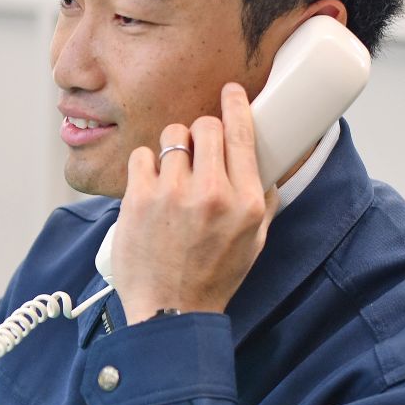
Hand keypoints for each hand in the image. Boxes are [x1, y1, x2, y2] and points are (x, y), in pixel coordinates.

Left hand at [111, 82, 279, 325]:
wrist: (169, 311)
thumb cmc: (212, 278)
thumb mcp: (254, 243)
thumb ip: (263, 202)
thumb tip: (266, 169)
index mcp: (246, 203)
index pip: (242, 134)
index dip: (235, 105)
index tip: (230, 92)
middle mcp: (212, 194)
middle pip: (205, 127)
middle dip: (202, 133)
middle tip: (198, 151)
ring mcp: (173, 194)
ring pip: (173, 137)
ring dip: (174, 149)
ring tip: (173, 174)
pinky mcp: (139, 198)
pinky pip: (143, 155)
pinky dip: (147, 166)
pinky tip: (151, 187)